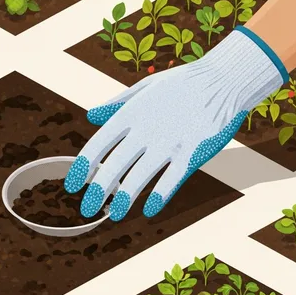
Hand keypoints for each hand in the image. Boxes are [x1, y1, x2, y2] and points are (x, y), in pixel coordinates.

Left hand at [64, 26, 287, 220]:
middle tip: (87, 209)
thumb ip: (117, 103)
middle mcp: (147, 128)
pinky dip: (160, 196)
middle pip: (115, 164)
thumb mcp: (146, 87)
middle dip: (99, 190)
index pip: (99, 143)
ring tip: (115, 215)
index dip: (83, 166)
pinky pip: (172, 179)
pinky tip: (149, 210)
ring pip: (140, 176)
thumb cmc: (183, 83)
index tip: (72, 185)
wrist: (223, 79)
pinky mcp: (193, 151)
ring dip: (124, 198)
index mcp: (132, 112)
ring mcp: (170, 141)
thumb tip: (90, 115)